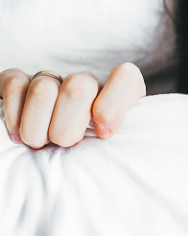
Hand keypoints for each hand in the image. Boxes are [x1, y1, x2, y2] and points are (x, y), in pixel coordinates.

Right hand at [0, 63, 145, 148]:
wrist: (53, 156)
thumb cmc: (90, 156)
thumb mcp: (113, 151)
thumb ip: (117, 140)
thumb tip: (105, 131)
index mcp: (117, 96)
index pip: (125, 78)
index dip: (113, 105)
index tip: (103, 134)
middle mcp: (86, 83)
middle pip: (79, 88)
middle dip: (67, 128)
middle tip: (64, 144)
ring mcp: (53, 80)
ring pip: (44, 89)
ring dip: (37, 128)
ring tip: (40, 143)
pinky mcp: (20, 82)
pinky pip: (14, 85)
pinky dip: (14, 115)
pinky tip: (17, 134)